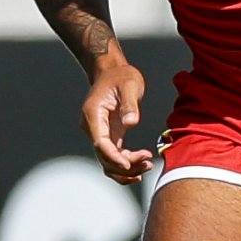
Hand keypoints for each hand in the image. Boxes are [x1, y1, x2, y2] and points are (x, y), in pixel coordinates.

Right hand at [78, 47, 153, 183]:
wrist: (113, 72)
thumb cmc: (121, 76)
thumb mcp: (129, 85)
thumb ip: (129, 104)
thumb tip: (131, 122)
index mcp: (93, 116)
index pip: (100, 143)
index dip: (113, 157)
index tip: (128, 165)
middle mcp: (92, 128)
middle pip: (104, 157)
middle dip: (124, 165)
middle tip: (147, 162)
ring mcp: (99, 133)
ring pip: (107, 161)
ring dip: (126, 169)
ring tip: (147, 165)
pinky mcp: (108, 135)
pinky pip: (113, 156)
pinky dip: (125, 164)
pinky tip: (141, 166)